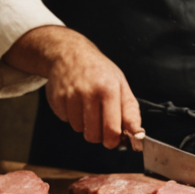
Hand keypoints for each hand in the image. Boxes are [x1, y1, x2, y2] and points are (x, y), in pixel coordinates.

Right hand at [6, 25, 141, 148]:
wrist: (69, 53)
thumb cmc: (98, 70)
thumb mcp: (121, 85)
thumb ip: (131, 111)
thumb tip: (138, 134)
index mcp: (109, 89)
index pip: (111, 129)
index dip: (114, 141)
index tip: (115, 140)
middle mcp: (88, 92)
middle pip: (93, 135)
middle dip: (99, 135)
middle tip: (101, 122)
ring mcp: (70, 96)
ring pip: (79, 129)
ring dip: (84, 124)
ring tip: (87, 106)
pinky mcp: (56, 99)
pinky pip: (66, 121)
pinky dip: (71, 116)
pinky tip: (75, 101)